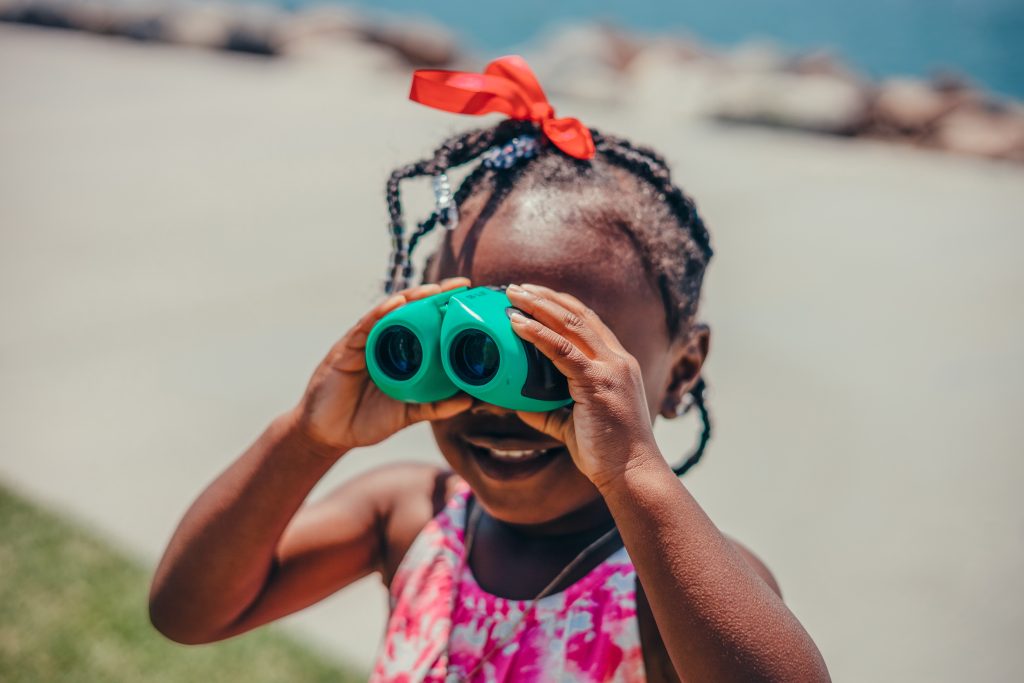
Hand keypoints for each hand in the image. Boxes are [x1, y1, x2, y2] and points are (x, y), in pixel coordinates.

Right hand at [289, 278, 473, 456]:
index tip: (470, 298)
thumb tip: (470, 400)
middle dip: (434, 295)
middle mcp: (385, 342)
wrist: (330, 434)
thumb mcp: (408, 413)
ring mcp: (366, 342)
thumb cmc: (367, 420)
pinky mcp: (347, 347)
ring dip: (411, 298)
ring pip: (390, 312)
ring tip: (433, 290)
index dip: (446, 310)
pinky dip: (380, 312)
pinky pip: (365, 326)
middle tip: (460, 285)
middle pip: (411, 311)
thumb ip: (435, 406)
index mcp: (401, 354)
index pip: (426, 325)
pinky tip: (396, 303)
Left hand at [505, 283, 659, 489]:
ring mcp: (611, 368)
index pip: (588, 322)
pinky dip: (537, 333)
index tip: (534, 295)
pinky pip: (562, 350)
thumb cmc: (607, 454)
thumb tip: (517, 403)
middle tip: (516, 287)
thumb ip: (548, 410)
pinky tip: (517, 324)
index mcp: (617, 365)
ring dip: (538, 305)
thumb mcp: (572, 425)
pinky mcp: (599, 382)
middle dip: (545, 297)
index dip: (560, 305)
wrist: (632, 474)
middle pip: (578, 314)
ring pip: (570, 324)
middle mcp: (617, 360)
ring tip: (513, 295)